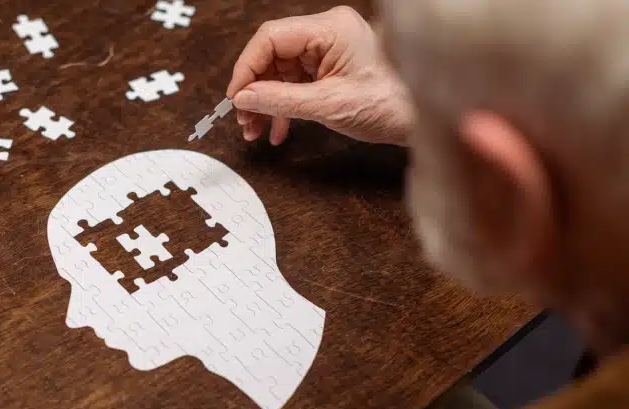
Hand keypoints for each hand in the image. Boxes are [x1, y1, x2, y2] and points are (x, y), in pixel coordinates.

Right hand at [226, 6, 413, 145]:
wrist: (422, 119)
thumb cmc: (391, 105)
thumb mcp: (328, 106)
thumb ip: (280, 100)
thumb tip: (244, 98)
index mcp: (330, 29)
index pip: (271, 38)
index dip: (247, 68)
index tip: (235, 98)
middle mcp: (329, 32)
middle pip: (273, 54)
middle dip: (255, 90)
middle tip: (245, 120)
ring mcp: (330, 49)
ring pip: (281, 71)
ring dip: (266, 102)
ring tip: (256, 130)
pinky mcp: (332, 66)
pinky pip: (297, 81)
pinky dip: (284, 105)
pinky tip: (278, 130)